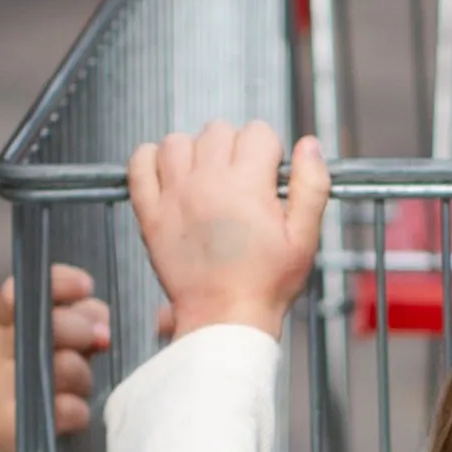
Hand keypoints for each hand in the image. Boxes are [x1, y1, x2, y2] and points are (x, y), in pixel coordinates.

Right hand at [0, 265, 103, 451]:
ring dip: (84, 376)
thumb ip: (76, 326)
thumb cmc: (31, 389)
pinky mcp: (8, 428)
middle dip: (84, 328)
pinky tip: (76, 415)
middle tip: (100, 338)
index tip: (86, 286)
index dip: (58, 283)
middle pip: (51, 324)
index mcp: (7, 326)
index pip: (24, 291)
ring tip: (82, 387)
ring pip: (63, 366)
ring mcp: (0, 390)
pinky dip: (78, 411)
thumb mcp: (48, 349)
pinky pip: (63, 410)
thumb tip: (105, 321)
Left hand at [131, 120, 328, 340]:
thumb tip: (310, 144)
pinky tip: (170, 175)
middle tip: (240, 183)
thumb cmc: (265, 284)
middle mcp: (206, 183)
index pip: (257, 133)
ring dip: (194, 151)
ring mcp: (173, 196)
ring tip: (206, 178)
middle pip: (218, 131)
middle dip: (234, 149)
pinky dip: (150, 160)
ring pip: (177, 141)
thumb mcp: (305, 238)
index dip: (269, 152)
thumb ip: (311, 186)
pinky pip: (139, 164)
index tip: (268, 178)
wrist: (224, 321)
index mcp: (246, 186)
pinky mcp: (150, 213)